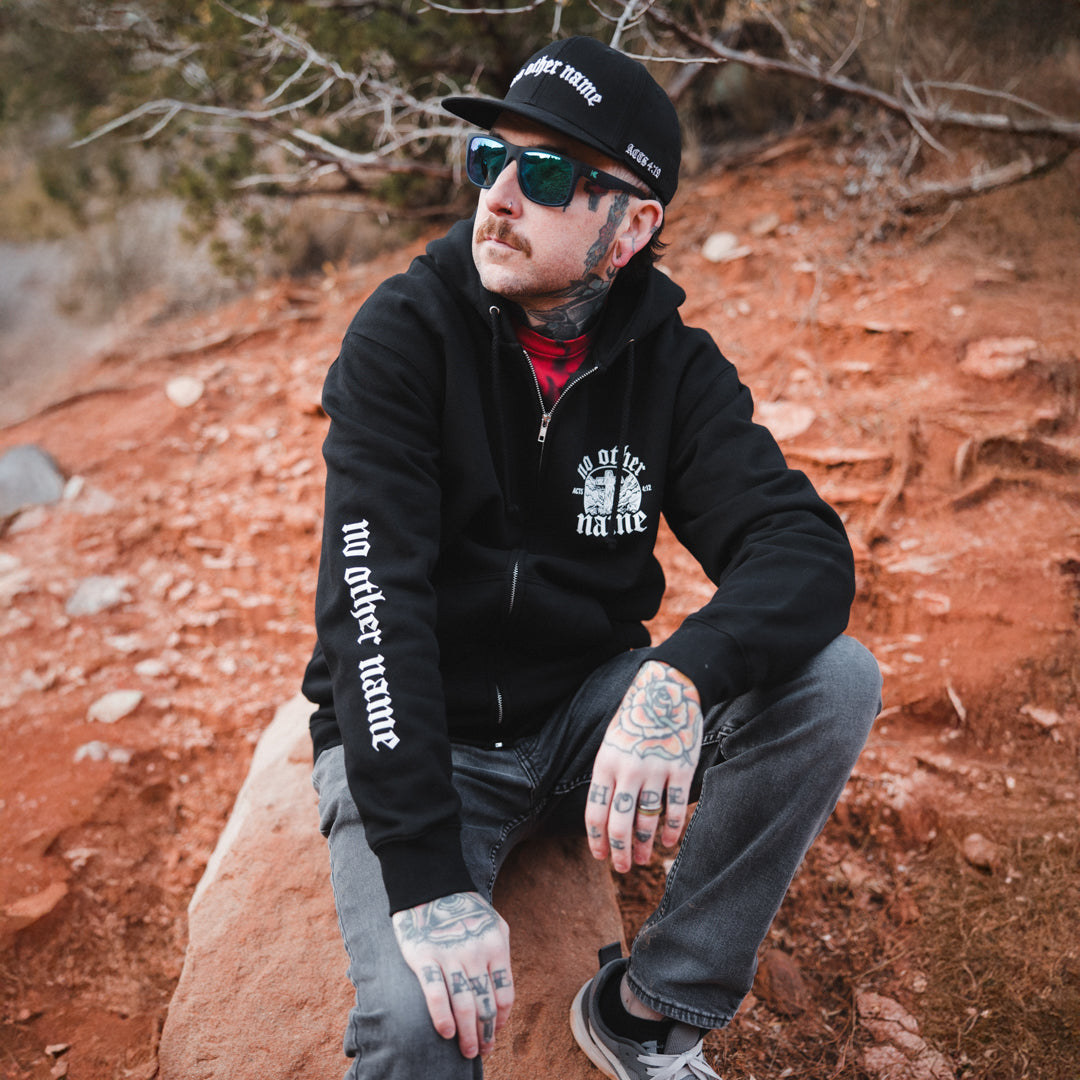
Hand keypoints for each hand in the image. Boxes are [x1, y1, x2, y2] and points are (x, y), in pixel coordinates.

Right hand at [391, 891, 513, 1059]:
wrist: (432, 885)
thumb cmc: (466, 909)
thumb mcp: (494, 924)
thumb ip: (500, 956)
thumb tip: (501, 997)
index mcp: (495, 946)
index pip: (504, 995)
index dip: (501, 1019)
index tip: (495, 1032)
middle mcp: (475, 953)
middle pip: (485, 1005)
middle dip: (486, 1033)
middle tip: (481, 1050)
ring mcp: (450, 956)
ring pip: (464, 1006)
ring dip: (467, 1035)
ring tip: (468, 1051)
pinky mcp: (424, 957)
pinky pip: (435, 995)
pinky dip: (442, 1018)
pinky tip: (446, 1034)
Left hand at [585, 661, 701, 872]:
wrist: (667, 690)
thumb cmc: (636, 719)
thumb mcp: (611, 743)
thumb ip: (608, 775)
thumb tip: (606, 814)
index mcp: (605, 763)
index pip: (595, 812)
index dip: (597, 839)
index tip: (600, 855)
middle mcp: (628, 770)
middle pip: (620, 823)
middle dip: (620, 851)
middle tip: (623, 867)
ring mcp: (655, 770)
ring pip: (648, 819)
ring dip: (645, 845)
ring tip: (643, 860)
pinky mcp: (680, 769)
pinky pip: (675, 807)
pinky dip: (671, 829)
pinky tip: (667, 842)